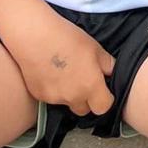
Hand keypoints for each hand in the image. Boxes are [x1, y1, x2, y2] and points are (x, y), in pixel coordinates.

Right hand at [1, 1, 114, 115]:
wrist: (35, 38)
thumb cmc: (69, 39)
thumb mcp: (96, 48)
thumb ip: (108, 65)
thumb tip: (112, 74)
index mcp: (90, 86)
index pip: (103, 107)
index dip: (106, 99)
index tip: (104, 89)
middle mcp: (72, 97)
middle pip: (84, 110)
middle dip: (88, 100)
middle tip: (86, 81)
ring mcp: (53, 98)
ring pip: (68, 103)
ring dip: (71, 95)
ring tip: (68, 74)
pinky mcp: (39, 95)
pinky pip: (53, 98)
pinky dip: (56, 91)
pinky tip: (53, 74)